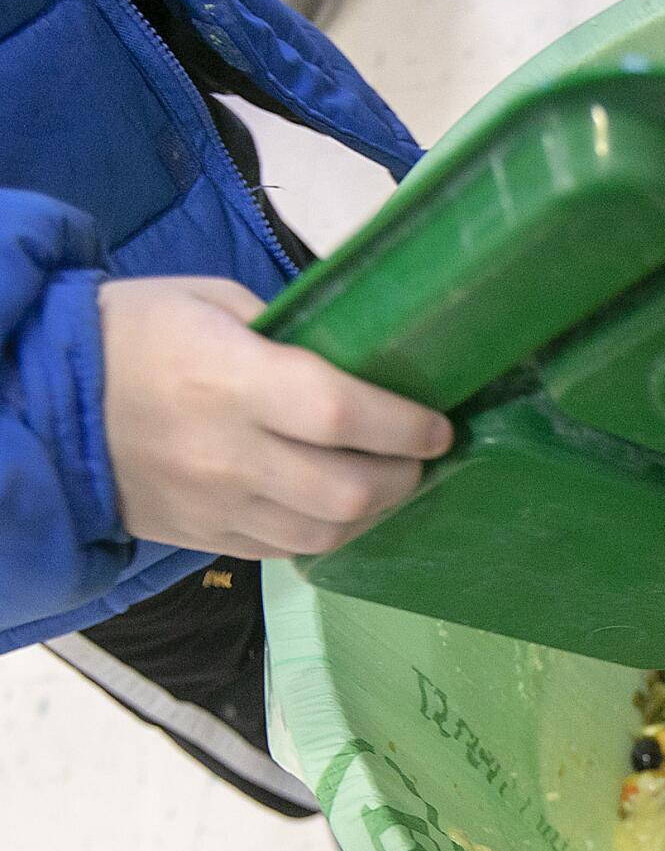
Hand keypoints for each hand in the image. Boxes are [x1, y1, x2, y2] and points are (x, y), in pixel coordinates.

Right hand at [99, 276, 452, 559]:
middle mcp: (227, 452)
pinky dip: (326, 531)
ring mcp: (214, 504)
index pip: (343, 415)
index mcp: (231, 380)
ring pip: (325, 532)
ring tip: (389, 482)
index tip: (439, 424)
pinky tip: (340, 506)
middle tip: (419, 456)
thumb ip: (290, 332)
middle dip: (403, 476)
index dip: (405, 426)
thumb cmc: (133, 332)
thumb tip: (364, 357)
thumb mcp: (211, 301)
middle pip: (347, 491)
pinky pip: (285, 549)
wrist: (39, 398)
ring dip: (373, 512)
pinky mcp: (202, 537)